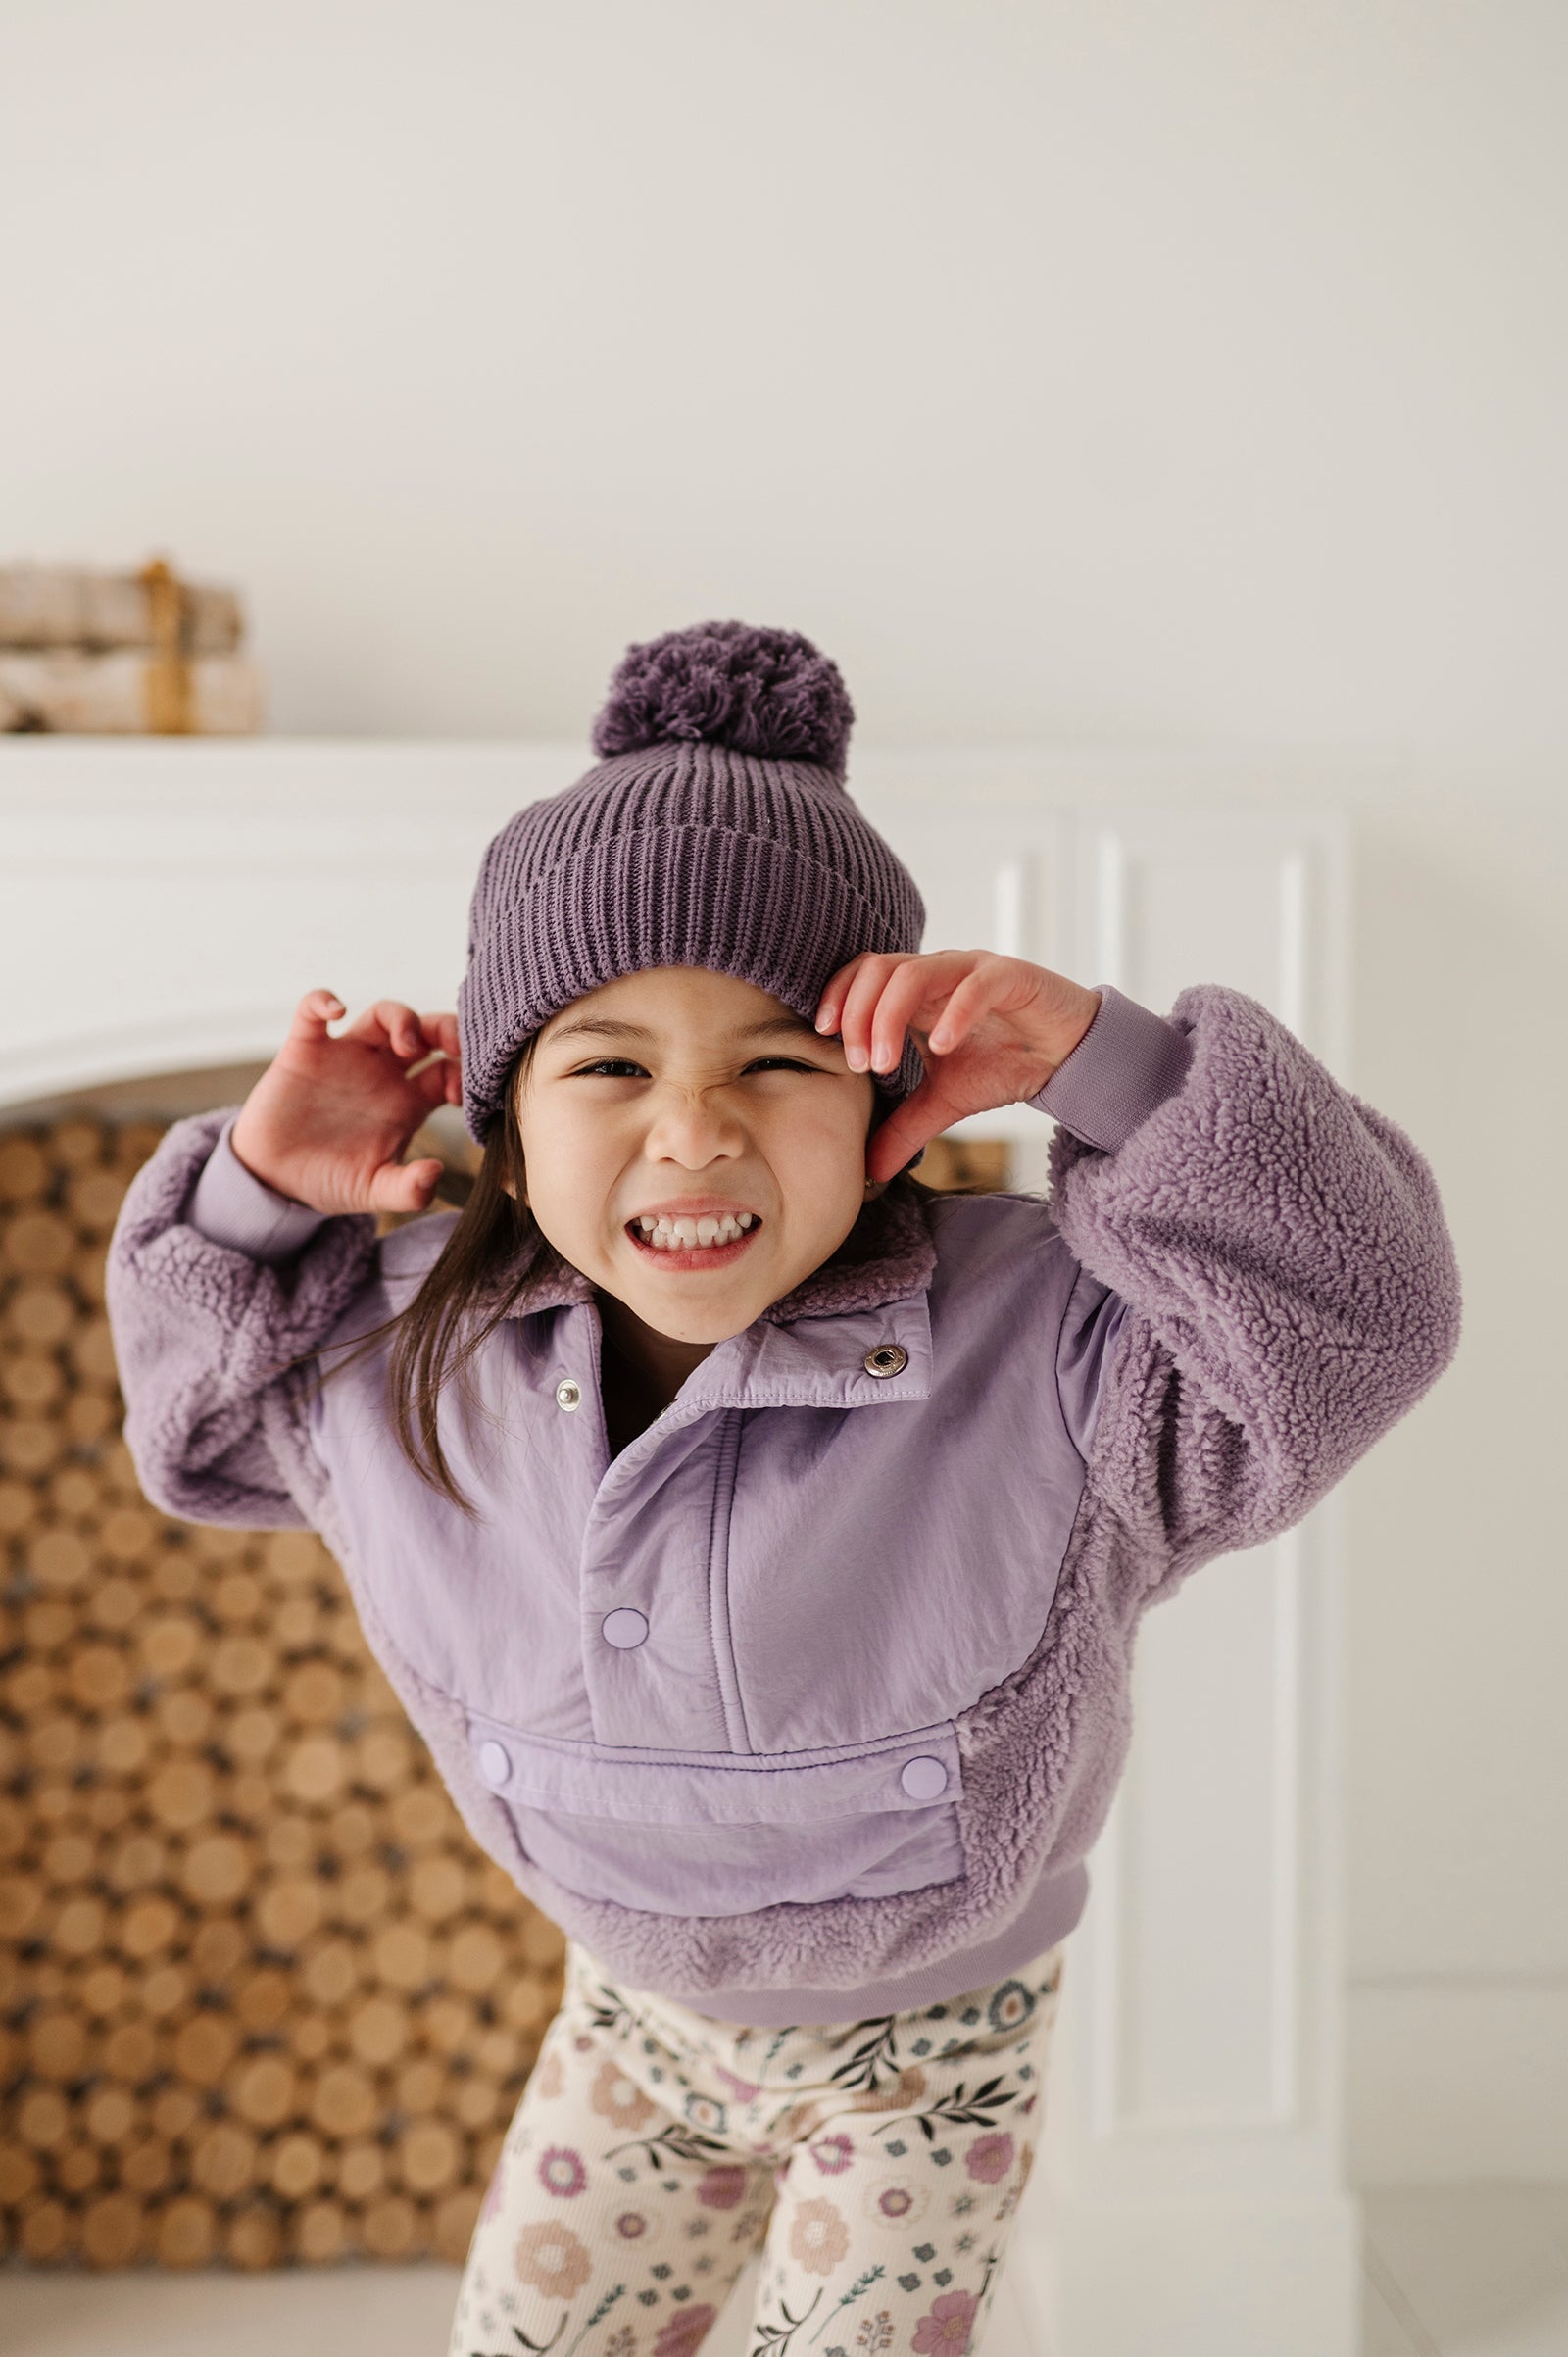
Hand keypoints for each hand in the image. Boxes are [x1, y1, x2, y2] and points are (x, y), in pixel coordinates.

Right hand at [228, 990, 462, 1215]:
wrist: (276, 1181)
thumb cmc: (331, 1181)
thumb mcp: (374, 1192)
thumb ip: (408, 1190)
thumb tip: (436, 1173)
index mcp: (408, 1101)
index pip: (449, 1071)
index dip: (464, 1074)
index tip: (462, 1094)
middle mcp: (383, 1072)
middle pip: (427, 1033)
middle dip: (445, 1030)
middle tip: (453, 1045)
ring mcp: (346, 1057)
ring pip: (381, 1015)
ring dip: (401, 1018)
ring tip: (406, 1045)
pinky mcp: (305, 1050)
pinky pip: (313, 1011)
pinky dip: (323, 1001)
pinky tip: (337, 1010)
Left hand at [815, 951, 1101, 1185]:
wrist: (1067, 1059)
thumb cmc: (1003, 1065)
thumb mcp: (944, 1103)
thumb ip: (904, 1129)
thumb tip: (866, 1173)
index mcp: (917, 991)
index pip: (862, 972)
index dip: (837, 997)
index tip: (823, 1038)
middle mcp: (939, 971)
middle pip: (880, 969)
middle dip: (858, 1015)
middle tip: (859, 1064)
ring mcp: (973, 970)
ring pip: (916, 973)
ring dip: (890, 1017)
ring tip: (886, 1064)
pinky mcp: (1012, 977)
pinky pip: (976, 985)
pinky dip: (953, 1013)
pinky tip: (942, 1047)